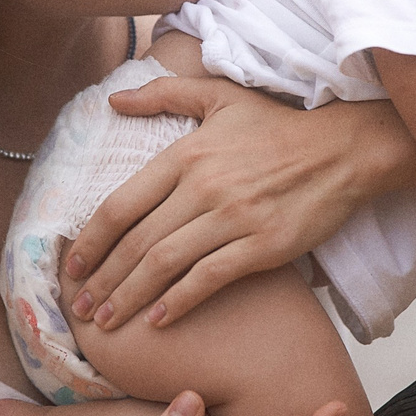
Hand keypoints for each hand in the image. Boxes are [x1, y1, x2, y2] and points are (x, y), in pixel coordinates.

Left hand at [64, 77, 410, 330]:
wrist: (344, 150)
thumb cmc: (279, 127)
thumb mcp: (220, 98)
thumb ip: (163, 93)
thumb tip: (113, 100)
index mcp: (187, 153)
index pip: (121, 204)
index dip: (90, 241)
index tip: (70, 267)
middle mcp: (204, 186)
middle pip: (137, 242)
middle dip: (103, 280)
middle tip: (81, 308)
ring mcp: (235, 218)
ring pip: (166, 265)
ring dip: (130, 297)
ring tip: (109, 321)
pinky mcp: (264, 246)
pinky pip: (210, 279)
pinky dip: (179, 302)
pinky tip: (158, 321)